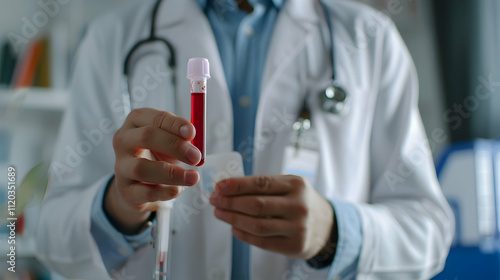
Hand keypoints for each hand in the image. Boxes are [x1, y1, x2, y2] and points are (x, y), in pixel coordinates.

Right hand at [107, 108, 201, 233]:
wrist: (139, 185)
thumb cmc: (158, 155)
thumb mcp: (170, 142)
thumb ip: (182, 138)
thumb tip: (194, 139)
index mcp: (135, 122)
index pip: (154, 118)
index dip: (174, 124)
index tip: (192, 133)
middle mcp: (123, 141)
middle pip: (146, 137)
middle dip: (175, 146)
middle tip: (196, 157)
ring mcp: (121, 166)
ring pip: (142, 168)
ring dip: (172, 174)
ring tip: (193, 177)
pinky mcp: (125, 191)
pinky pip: (146, 192)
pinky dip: (166, 192)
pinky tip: (178, 189)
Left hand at [209, 175, 333, 259]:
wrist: (325, 225)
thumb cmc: (299, 201)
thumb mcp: (289, 186)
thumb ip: (264, 186)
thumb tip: (227, 189)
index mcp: (296, 184)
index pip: (261, 183)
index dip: (237, 185)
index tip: (219, 186)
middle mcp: (298, 205)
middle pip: (256, 205)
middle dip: (230, 202)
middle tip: (215, 201)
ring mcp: (298, 228)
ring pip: (257, 225)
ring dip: (233, 219)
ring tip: (219, 213)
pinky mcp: (294, 246)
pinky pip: (262, 242)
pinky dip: (243, 235)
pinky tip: (233, 228)